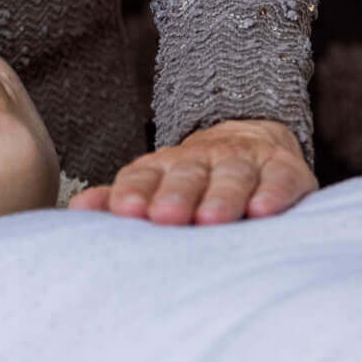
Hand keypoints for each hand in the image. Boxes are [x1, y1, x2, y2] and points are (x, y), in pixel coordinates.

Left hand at [67, 118, 315, 225]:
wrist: (254, 141)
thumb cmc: (195, 182)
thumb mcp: (157, 187)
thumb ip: (121, 200)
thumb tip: (75, 215)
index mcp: (166, 166)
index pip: (145, 175)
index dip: (135, 190)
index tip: (125, 211)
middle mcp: (204, 159)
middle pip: (187, 174)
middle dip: (176, 195)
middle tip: (165, 217)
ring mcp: (245, 163)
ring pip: (232, 176)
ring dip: (221, 197)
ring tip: (211, 219)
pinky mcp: (286, 170)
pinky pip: (281, 180)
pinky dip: (274, 193)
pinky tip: (264, 210)